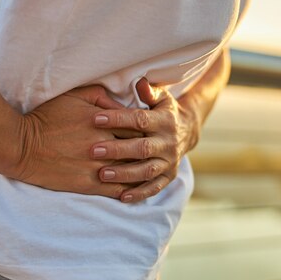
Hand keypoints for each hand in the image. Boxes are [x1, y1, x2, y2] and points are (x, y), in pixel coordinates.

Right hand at [15, 85, 138, 198]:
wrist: (23, 147)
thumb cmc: (46, 117)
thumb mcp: (74, 96)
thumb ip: (101, 97)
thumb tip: (123, 104)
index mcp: (104, 123)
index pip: (137, 126)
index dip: (146, 129)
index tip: (150, 131)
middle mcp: (105, 146)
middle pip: (138, 150)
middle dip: (148, 150)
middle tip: (154, 150)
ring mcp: (97, 167)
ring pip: (131, 172)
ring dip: (142, 171)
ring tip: (149, 169)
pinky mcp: (89, 185)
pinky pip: (117, 189)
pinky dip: (129, 189)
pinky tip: (135, 188)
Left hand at [90, 78, 199, 202]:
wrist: (188, 130)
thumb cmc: (162, 111)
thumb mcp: (160, 98)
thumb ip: (148, 92)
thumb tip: (139, 82)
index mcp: (164, 121)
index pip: (140, 119)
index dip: (118, 119)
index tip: (96, 118)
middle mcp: (168, 142)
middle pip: (142, 148)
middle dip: (117, 150)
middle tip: (93, 151)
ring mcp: (169, 161)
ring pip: (146, 170)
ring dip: (124, 174)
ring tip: (101, 174)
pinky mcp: (169, 176)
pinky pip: (154, 187)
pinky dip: (139, 193)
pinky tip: (121, 197)